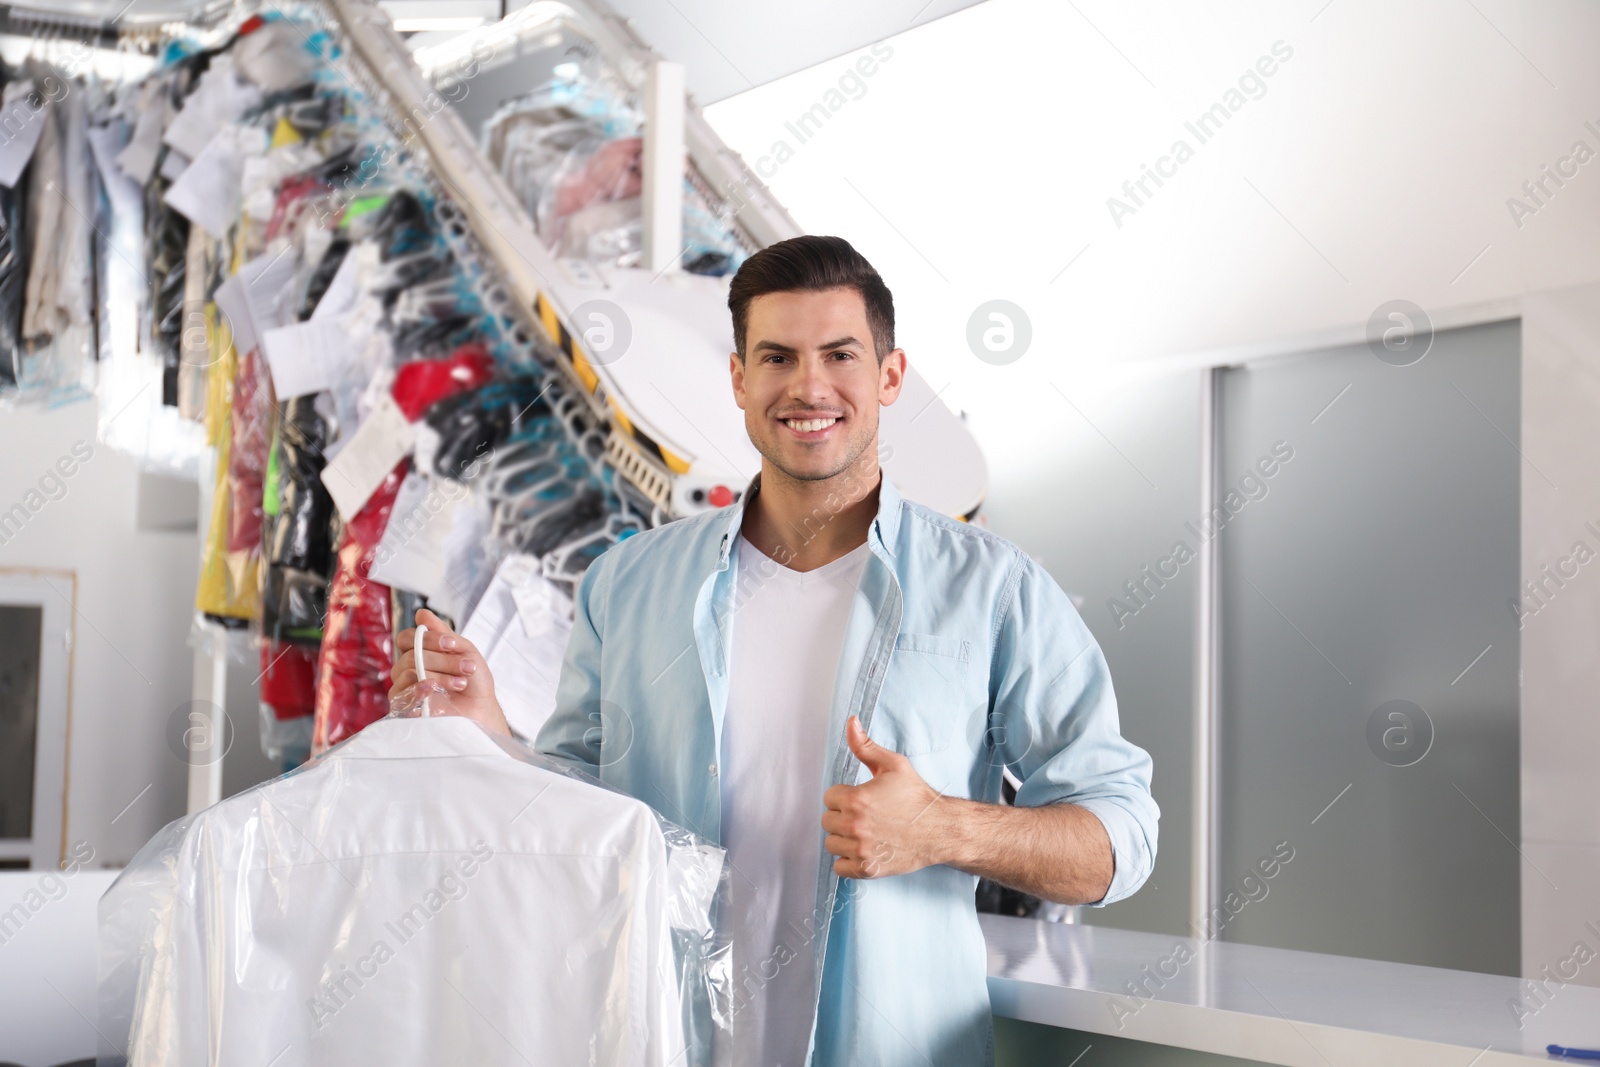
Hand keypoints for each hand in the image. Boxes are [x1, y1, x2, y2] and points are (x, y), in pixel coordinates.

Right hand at [391, 608, 510, 737]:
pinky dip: (421, 687)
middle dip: (442, 658)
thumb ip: (442, 633)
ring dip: (439, 674)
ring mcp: (404, 688)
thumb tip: (421, 613)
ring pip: (408, 671)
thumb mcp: (464, 651)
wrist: (481, 711)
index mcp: (420, 653)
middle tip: (467, 667)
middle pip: (410, 654)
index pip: (406, 638)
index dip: (428, 638)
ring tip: (461, 682)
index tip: (452, 644)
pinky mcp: (404, 707)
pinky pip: (401, 692)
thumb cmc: (474, 681)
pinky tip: (436, 689)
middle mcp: (408, 669)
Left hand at [821, 716, 945, 879]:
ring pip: (831, 843)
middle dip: (843, 817)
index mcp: (856, 799)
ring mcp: (861, 849)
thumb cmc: (917, 796)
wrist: (941, 828)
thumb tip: (850, 722)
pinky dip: (848, 861)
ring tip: (865, 832)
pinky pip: (839, 867)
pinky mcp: (868, 869)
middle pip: (828, 821)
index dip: (845, 796)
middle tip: (866, 815)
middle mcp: (855, 826)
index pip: (829, 798)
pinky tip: (863, 849)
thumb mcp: (893, 765)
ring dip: (843, 838)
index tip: (862, 799)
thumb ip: (865, 746)